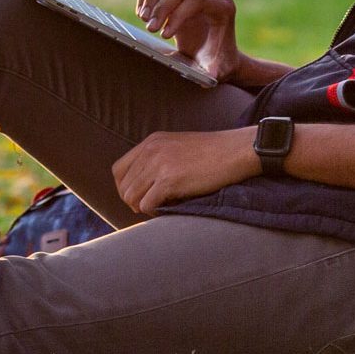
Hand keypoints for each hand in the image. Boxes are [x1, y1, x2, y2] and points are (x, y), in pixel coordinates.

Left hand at [111, 128, 259, 213]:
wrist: (236, 150)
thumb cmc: (213, 153)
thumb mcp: (178, 146)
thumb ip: (158, 158)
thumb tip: (144, 185)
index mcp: (151, 142)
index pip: (118, 170)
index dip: (125, 188)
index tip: (140, 197)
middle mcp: (150, 150)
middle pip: (123, 186)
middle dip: (134, 201)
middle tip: (153, 207)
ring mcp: (159, 164)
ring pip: (131, 197)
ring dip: (143, 207)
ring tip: (161, 207)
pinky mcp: (169, 180)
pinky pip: (147, 204)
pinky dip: (154, 212)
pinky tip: (169, 209)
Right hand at [135, 0, 246, 82]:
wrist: (216, 55)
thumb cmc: (217, 63)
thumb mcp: (217, 70)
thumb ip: (215, 72)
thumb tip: (211, 74)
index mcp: (223, 8)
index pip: (197, 0)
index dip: (177, 15)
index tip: (164, 36)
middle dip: (162, 6)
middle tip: (150, 28)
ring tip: (143, 19)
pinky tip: (141, 15)